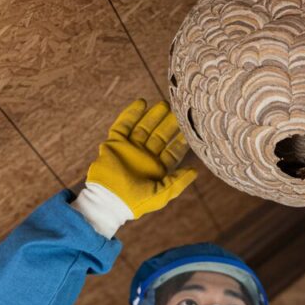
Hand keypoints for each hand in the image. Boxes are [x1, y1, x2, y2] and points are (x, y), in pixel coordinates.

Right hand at [86, 99, 195, 218]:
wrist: (109, 200)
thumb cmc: (136, 201)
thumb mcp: (162, 193)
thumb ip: (179, 181)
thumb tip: (196, 170)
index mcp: (157, 169)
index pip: (172, 152)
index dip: (181, 141)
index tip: (190, 129)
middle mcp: (144, 158)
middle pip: (159, 136)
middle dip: (169, 124)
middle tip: (179, 110)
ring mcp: (130, 149)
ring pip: (144, 128)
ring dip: (153, 116)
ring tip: (164, 104)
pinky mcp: (115, 143)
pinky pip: (123, 125)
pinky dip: (131, 113)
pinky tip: (142, 102)